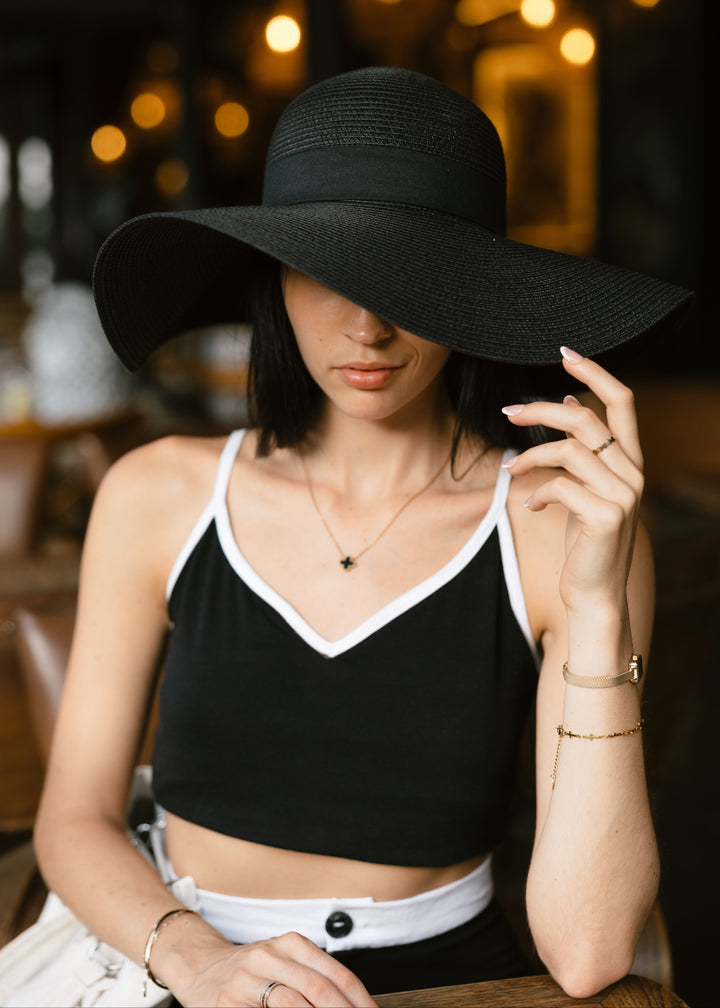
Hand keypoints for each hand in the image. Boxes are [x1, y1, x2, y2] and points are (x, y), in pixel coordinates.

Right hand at [173, 930, 377, 1006]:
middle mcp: (271, 955)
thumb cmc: (249, 970)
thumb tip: (352, 1003)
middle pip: (319, 988)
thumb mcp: (283, 961)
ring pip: (293, 1002)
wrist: (198, 966)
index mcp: (292, 943)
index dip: (360, 1001)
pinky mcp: (229, 1001)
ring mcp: (248, 979)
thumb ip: (314, 978)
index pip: (337, 975)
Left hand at [501, 346, 643, 613]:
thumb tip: (567, 399)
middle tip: (509, 412)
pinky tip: (532, 506)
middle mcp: (633, 473)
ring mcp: (624, 495)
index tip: (565, 353)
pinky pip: (561, 486)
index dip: (595, 373)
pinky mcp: (606, 517)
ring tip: (511, 469)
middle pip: (586, 418)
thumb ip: (582, 448)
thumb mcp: (584, 487)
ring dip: (530, 455)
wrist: (595, 593)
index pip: (623, 401)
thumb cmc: (585, 538)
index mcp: (630, 461)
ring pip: (569, 450)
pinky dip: (539, 491)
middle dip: (541, 410)